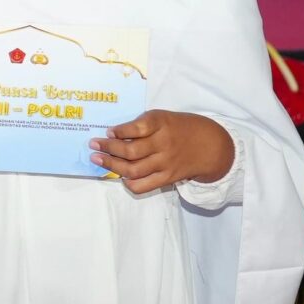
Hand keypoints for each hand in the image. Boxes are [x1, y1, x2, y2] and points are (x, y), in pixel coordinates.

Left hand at [93, 110, 233, 194]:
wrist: (210, 145)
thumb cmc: (179, 127)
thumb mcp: (163, 117)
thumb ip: (142, 125)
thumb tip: (112, 135)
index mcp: (162, 124)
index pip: (138, 128)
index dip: (120, 131)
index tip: (108, 132)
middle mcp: (164, 144)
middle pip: (131, 151)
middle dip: (108, 148)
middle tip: (93, 145)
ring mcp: (166, 163)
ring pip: (133, 170)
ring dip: (111, 165)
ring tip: (97, 159)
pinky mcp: (168, 178)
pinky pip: (143, 186)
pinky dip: (128, 183)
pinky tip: (119, 176)